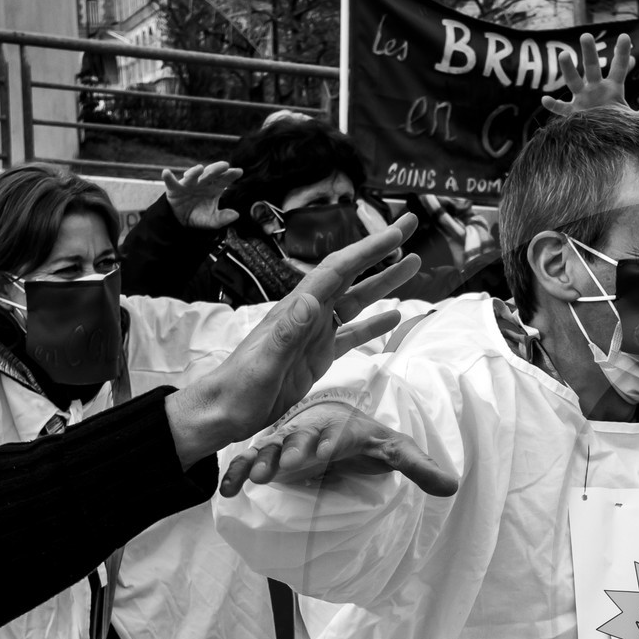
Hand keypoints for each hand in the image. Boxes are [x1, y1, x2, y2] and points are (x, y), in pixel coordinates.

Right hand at [163, 161, 242, 230]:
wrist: (182, 221)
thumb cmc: (200, 216)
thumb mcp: (213, 221)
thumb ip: (223, 218)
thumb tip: (236, 215)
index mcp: (214, 189)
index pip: (224, 180)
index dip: (231, 175)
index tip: (239, 171)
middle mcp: (202, 183)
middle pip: (210, 174)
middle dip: (217, 169)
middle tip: (225, 165)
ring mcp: (188, 184)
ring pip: (192, 175)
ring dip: (195, 171)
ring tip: (200, 168)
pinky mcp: (175, 188)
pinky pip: (171, 182)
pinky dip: (168, 177)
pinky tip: (166, 173)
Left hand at [167, 216, 423, 470]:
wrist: (225, 411)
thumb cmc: (240, 388)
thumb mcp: (265, 362)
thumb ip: (287, 332)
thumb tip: (311, 300)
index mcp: (298, 309)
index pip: (338, 270)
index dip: (368, 250)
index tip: (396, 232)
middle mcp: (309, 314)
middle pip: (352, 275)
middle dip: (381, 251)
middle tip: (410, 227)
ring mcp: (315, 334)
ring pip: (356, 301)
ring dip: (384, 282)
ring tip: (413, 264)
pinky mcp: (318, 355)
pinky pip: (352, 334)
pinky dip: (374, 324)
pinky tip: (393, 317)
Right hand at [217, 400, 460, 498]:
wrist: (338, 430)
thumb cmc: (366, 440)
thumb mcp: (394, 450)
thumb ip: (420, 466)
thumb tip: (454, 486)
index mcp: (341, 429)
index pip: (335, 435)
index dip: (329, 444)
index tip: (323, 455)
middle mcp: (312, 432)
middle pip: (300, 439)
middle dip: (293, 450)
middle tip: (285, 464)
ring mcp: (290, 445)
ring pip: (273, 449)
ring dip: (263, 461)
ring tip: (256, 477)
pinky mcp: (274, 458)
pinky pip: (252, 463)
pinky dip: (239, 473)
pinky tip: (229, 490)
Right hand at [540, 33, 638, 123]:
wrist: (605, 145)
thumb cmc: (620, 130)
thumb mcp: (637, 122)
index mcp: (613, 88)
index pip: (619, 68)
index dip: (622, 54)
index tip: (626, 37)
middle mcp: (596, 90)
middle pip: (592, 68)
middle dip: (589, 52)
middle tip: (586, 35)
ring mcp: (582, 101)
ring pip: (574, 81)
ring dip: (569, 69)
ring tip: (564, 55)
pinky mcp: (573, 116)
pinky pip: (562, 109)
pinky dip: (553, 105)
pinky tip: (545, 99)